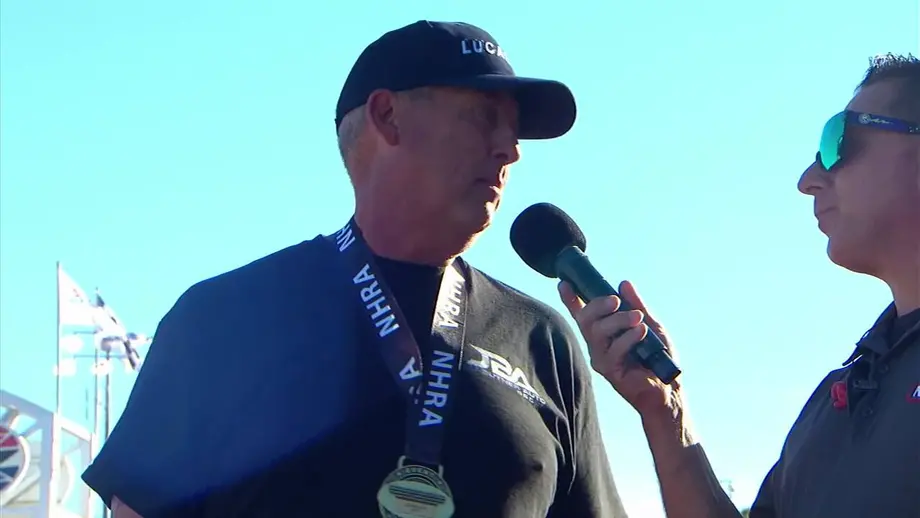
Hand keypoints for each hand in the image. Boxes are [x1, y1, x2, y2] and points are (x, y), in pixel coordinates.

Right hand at [559, 280, 680, 418]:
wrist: (668, 387)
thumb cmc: (658, 358)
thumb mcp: (650, 324)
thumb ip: (637, 305)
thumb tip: (624, 284)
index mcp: (605, 332)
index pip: (583, 314)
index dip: (571, 300)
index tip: (564, 283)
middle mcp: (598, 344)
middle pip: (586, 320)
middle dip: (598, 305)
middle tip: (616, 300)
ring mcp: (601, 358)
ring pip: (598, 332)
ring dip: (617, 320)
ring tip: (637, 318)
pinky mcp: (609, 371)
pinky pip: (613, 349)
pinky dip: (628, 338)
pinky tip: (641, 333)